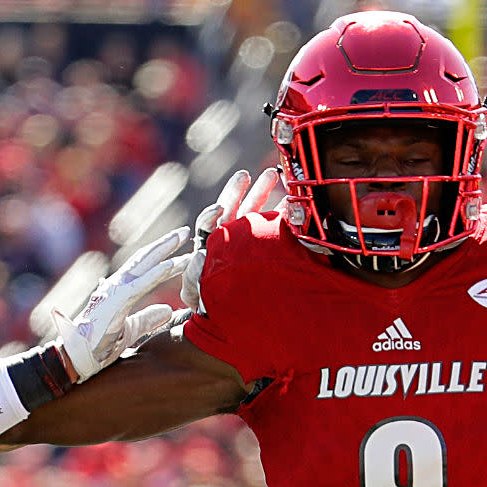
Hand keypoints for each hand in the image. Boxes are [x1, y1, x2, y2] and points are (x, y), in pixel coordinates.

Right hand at [54, 226, 189, 379]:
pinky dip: (155, 273)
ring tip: (182, 237)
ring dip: (164, 249)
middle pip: (145, 259)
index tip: (184, 251)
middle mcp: (117, 285)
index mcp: (119, 291)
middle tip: (186, 232)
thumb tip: (169, 310)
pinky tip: (171, 264)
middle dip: (166, 244)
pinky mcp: (115, 302)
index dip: (164, 258)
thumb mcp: (131, 329)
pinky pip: (139, 284)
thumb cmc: (100, 344)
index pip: (145, 269)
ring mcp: (115, 291)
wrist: (78, 357)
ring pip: (143, 264)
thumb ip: (148, 318)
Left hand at [183, 168, 282, 312]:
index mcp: (210, 243)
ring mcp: (249, 238)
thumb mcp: (194, 293)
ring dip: (262, 191)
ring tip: (274, 174)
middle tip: (249, 175)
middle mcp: (229, 235)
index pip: (208, 222)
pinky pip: (275, 226)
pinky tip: (293, 204)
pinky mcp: (267, 244)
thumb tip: (199, 256)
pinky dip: (283, 214)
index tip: (218, 209)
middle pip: (233, 207)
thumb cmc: (208, 302)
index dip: (211, 214)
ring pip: (254, 210)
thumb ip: (193, 278)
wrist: (231, 312)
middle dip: (242, 190)